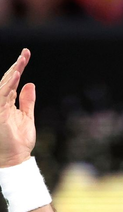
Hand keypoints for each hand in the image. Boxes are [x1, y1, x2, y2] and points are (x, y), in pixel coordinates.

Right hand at [0, 49, 35, 167]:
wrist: (15, 158)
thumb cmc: (19, 140)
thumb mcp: (27, 117)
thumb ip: (27, 101)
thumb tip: (30, 84)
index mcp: (7, 102)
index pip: (12, 81)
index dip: (19, 67)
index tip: (26, 54)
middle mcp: (0, 102)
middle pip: (8, 79)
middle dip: (17, 65)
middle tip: (26, 53)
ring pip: (4, 85)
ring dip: (14, 73)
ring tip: (22, 61)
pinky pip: (3, 95)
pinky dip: (9, 85)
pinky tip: (17, 75)